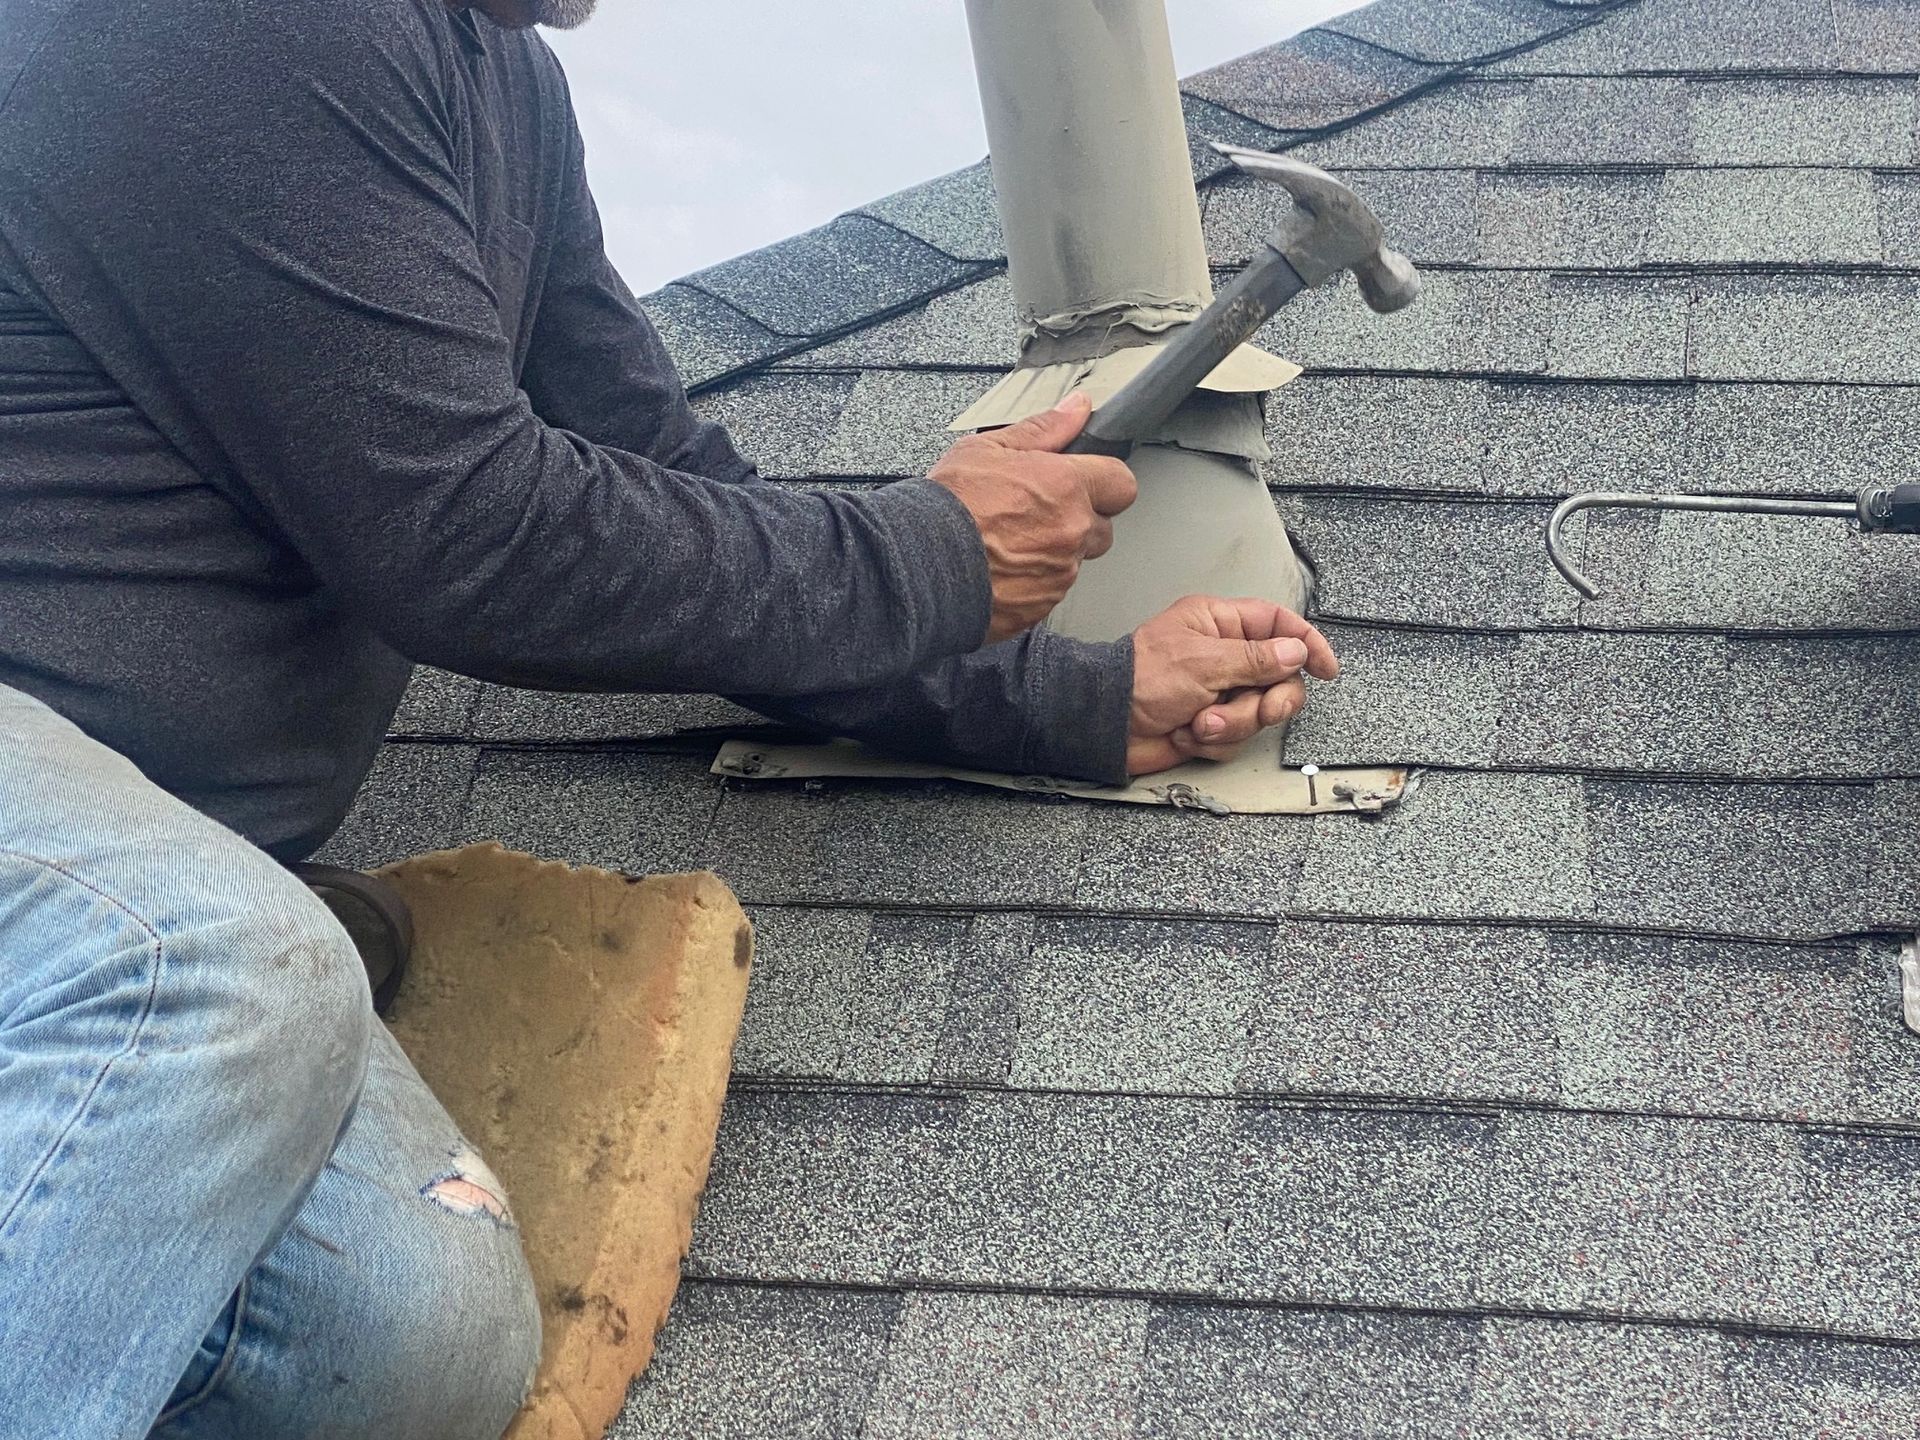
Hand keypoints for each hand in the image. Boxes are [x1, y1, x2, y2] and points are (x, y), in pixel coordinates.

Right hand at [930, 393, 1137, 643]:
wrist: (915, 566)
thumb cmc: (947, 506)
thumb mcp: (988, 449)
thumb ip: (1043, 429)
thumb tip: (1077, 408)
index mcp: (1066, 487)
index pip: (1122, 484)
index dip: (1104, 481)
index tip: (1083, 482)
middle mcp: (1072, 533)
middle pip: (1103, 528)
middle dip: (1079, 520)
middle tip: (1036, 514)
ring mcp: (1059, 574)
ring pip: (1075, 561)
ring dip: (1055, 552)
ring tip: (1009, 543)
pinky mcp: (1042, 607)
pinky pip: (1051, 591)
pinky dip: (1034, 582)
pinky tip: (1001, 569)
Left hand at [1126, 595, 1340, 775]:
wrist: (1104, 724)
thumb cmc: (1139, 679)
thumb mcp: (1204, 662)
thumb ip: (1256, 658)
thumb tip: (1297, 651)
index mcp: (1220, 623)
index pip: (1279, 625)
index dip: (1308, 644)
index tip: (1326, 670)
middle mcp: (1223, 656)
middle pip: (1279, 679)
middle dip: (1267, 702)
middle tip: (1258, 710)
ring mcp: (1217, 692)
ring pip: (1258, 714)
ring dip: (1232, 724)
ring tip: (1199, 722)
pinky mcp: (1209, 724)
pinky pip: (1235, 738)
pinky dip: (1213, 741)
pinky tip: (1185, 733)